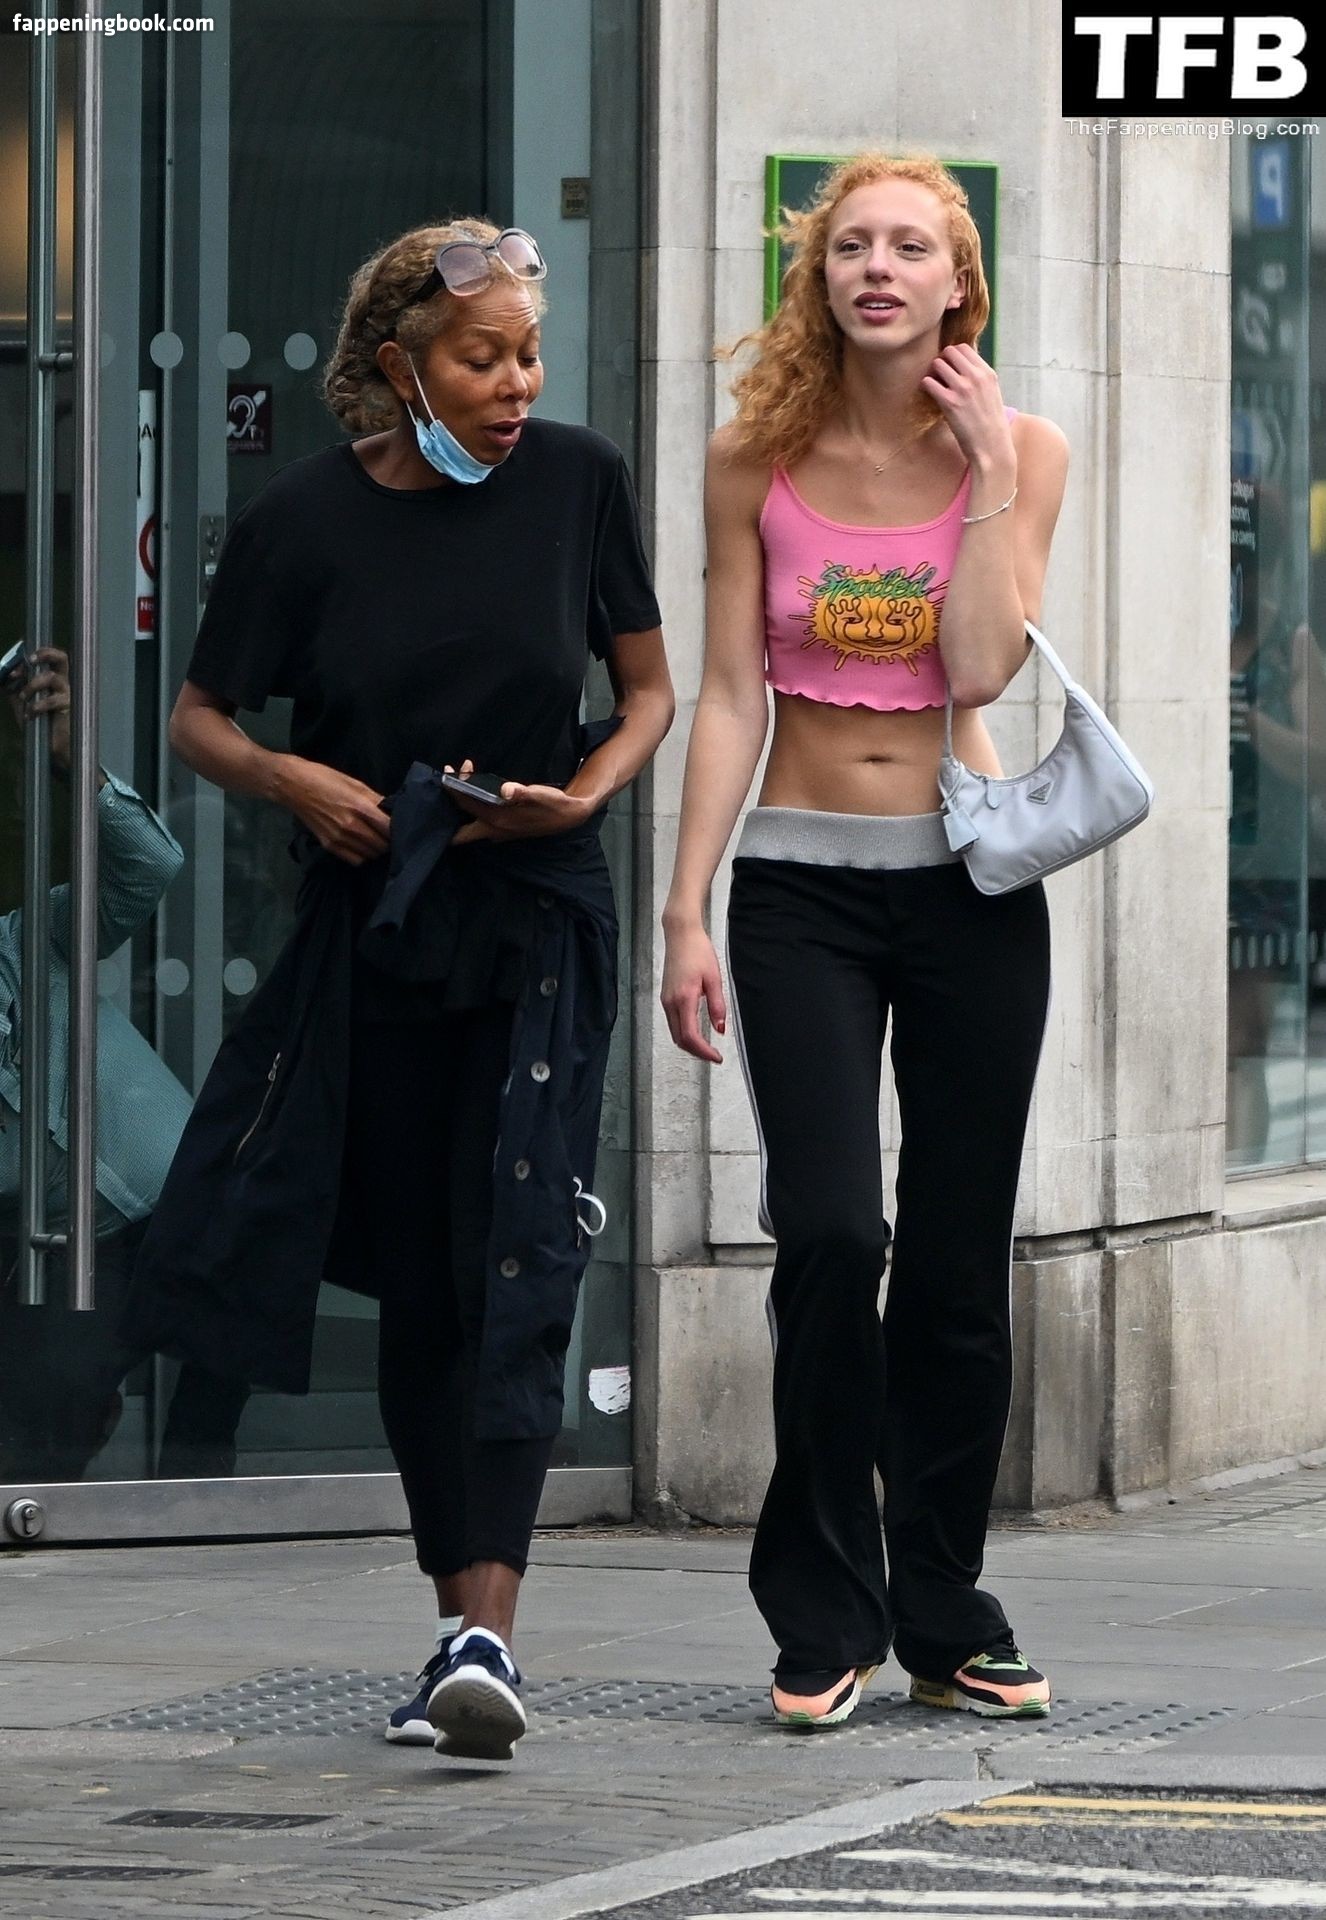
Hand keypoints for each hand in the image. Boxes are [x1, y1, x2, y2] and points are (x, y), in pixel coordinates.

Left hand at [5, 647, 71, 770]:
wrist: (50, 750)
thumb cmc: (39, 725)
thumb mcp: (21, 703)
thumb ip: (13, 688)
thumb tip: (2, 675)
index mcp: (52, 680)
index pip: (47, 658)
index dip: (29, 657)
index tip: (13, 670)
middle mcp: (62, 684)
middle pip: (62, 658)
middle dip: (45, 654)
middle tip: (30, 661)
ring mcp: (67, 695)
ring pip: (52, 677)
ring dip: (32, 685)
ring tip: (23, 698)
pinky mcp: (69, 708)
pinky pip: (53, 700)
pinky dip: (37, 706)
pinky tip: (30, 715)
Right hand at [276, 755, 389, 864]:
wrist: (293, 786)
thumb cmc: (325, 778)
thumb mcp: (355, 783)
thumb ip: (375, 800)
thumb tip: (393, 811)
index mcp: (360, 807)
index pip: (390, 829)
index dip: (398, 829)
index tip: (400, 826)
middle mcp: (351, 826)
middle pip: (382, 845)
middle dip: (388, 841)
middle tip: (387, 833)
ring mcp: (339, 839)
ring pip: (370, 855)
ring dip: (376, 849)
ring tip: (375, 839)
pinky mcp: (329, 846)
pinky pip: (355, 860)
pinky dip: (362, 855)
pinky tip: (361, 845)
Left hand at [448, 764, 593, 844]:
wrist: (568, 816)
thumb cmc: (553, 804)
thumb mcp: (539, 794)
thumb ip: (521, 792)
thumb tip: (507, 790)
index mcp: (498, 820)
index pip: (465, 805)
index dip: (454, 787)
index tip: (450, 770)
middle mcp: (494, 830)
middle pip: (459, 833)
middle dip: (448, 813)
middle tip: (448, 787)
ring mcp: (498, 832)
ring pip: (468, 829)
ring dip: (460, 810)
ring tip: (461, 785)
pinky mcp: (503, 830)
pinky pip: (479, 824)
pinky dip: (472, 811)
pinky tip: (476, 795)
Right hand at [660, 922, 726, 1063]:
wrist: (681, 935)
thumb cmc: (697, 951)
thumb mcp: (714, 979)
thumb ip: (717, 1006)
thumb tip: (720, 1029)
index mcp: (683, 999)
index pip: (690, 1037)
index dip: (703, 1051)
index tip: (716, 1057)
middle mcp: (670, 1003)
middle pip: (680, 1040)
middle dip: (696, 1052)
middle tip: (713, 1055)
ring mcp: (665, 1001)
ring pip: (675, 1033)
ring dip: (689, 1044)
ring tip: (707, 1047)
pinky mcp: (665, 997)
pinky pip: (672, 1023)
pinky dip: (684, 1033)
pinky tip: (696, 1032)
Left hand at [920, 344, 1014, 474]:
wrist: (991, 445)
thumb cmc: (990, 422)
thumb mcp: (991, 392)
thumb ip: (979, 377)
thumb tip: (962, 364)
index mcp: (987, 373)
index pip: (964, 348)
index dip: (953, 355)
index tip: (950, 366)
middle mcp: (976, 376)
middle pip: (949, 352)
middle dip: (942, 361)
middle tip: (939, 375)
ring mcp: (962, 388)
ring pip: (937, 364)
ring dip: (932, 373)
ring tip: (935, 385)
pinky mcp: (949, 402)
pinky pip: (929, 382)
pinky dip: (926, 386)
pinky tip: (930, 394)